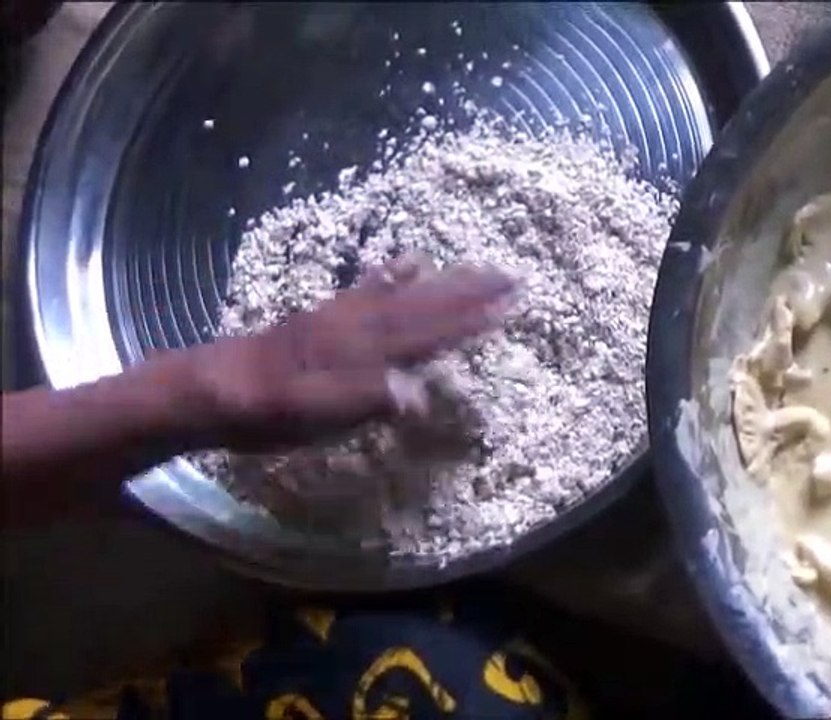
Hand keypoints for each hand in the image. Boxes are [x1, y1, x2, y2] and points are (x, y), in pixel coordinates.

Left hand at [190, 258, 514, 451]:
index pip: (428, 333)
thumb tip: (417, 393)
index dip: (471, 321)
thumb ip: (362, 400)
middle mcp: (358, 326)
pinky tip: (408, 262)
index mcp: (361, 350)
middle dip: (471, 292)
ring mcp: (340, 317)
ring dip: (444, 281)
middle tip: (513, 276)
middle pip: (424, 305)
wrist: (206, 388)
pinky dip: (393, 274)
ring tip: (478, 267)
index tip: (511, 305)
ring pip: (404, 294)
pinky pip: (368, 289)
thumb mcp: (310, 415)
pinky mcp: (323, 317)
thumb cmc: (262, 412)